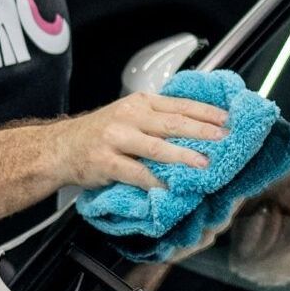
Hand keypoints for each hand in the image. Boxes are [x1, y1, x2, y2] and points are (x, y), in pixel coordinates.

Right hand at [58, 93, 228, 191]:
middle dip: (202, 131)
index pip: (180, 105)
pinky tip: (170, 187)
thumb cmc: (100, 133)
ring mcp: (116, 138)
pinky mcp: (105, 162)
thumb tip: (198, 130)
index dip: (206, 112)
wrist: (61, 147)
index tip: (228, 120)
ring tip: (204, 163)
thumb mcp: (129, 115)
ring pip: (156, 147)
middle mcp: (130, 116)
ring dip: (183, 155)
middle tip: (224, 138)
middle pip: (172, 123)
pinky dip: (155, 181)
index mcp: (141, 103)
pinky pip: (135, 173)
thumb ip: (157, 119)